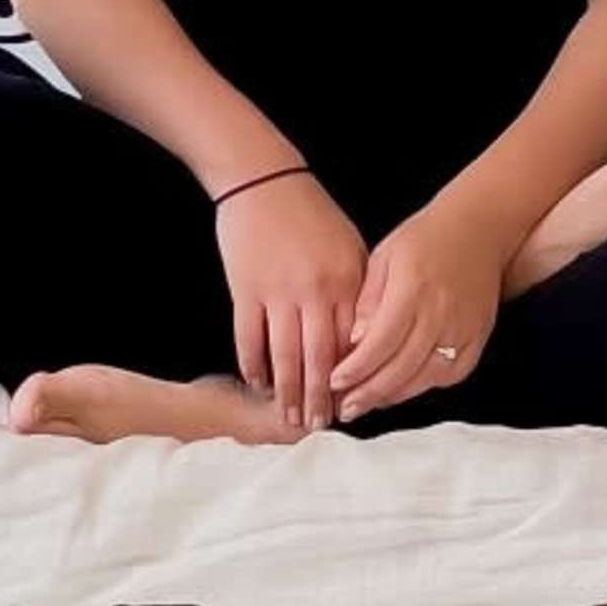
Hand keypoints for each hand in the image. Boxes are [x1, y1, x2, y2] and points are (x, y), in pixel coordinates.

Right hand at [213, 170, 368, 416]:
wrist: (264, 179)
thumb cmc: (310, 212)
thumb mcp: (349, 246)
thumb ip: (358, 291)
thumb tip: (361, 342)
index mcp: (347, 281)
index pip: (353, 345)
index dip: (351, 381)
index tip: (351, 405)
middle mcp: (316, 291)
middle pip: (320, 359)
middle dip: (320, 399)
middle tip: (319, 426)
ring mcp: (278, 292)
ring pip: (283, 356)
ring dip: (287, 392)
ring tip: (289, 417)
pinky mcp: (245, 289)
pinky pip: (248, 338)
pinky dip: (252, 365)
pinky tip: (257, 383)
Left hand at [334, 196, 511, 425]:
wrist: (478, 232)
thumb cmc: (425, 240)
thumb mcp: (384, 257)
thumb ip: (368, 301)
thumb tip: (354, 343)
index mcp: (413, 289)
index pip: (380, 343)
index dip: (355, 369)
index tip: (334, 383)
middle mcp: (441, 313)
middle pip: (401, 368)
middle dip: (369, 393)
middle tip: (345, 408)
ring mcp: (463, 329)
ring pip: (424, 378)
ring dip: (393, 396)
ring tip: (366, 403)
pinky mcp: (477, 339)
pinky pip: (449, 375)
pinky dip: (422, 386)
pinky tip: (400, 389)